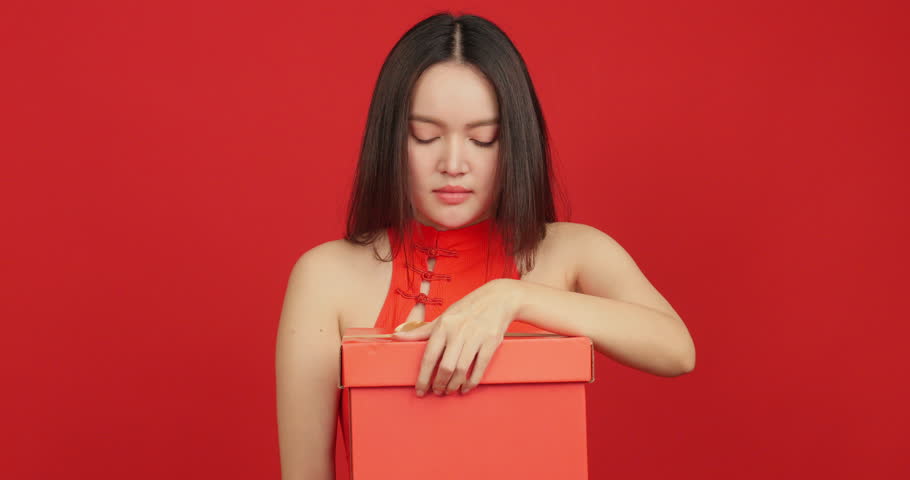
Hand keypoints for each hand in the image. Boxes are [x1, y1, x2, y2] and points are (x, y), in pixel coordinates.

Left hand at [392, 278, 522, 396]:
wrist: (497, 298)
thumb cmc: (466, 309)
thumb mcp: (443, 317)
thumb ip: (421, 331)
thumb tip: (396, 335)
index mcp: (443, 326)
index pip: (429, 357)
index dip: (423, 377)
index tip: (420, 390)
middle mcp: (458, 332)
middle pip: (445, 367)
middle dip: (439, 384)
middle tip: (437, 391)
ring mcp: (476, 337)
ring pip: (462, 370)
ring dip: (454, 385)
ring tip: (450, 390)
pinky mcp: (491, 342)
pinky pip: (480, 368)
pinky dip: (472, 382)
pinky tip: (466, 387)